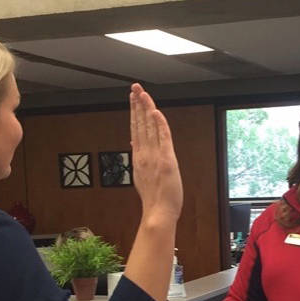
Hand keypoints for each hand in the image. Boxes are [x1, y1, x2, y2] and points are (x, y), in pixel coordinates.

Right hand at [130, 83, 182, 223]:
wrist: (158, 213)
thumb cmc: (154, 198)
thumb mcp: (142, 176)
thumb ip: (139, 157)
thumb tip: (134, 143)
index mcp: (139, 157)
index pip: (136, 129)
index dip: (134, 112)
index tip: (132, 99)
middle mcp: (144, 154)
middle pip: (140, 123)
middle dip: (137, 104)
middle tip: (135, 88)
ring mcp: (154, 156)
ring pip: (149, 127)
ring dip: (146, 108)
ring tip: (142, 93)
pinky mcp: (166, 160)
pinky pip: (162, 138)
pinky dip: (159, 124)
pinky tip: (155, 112)